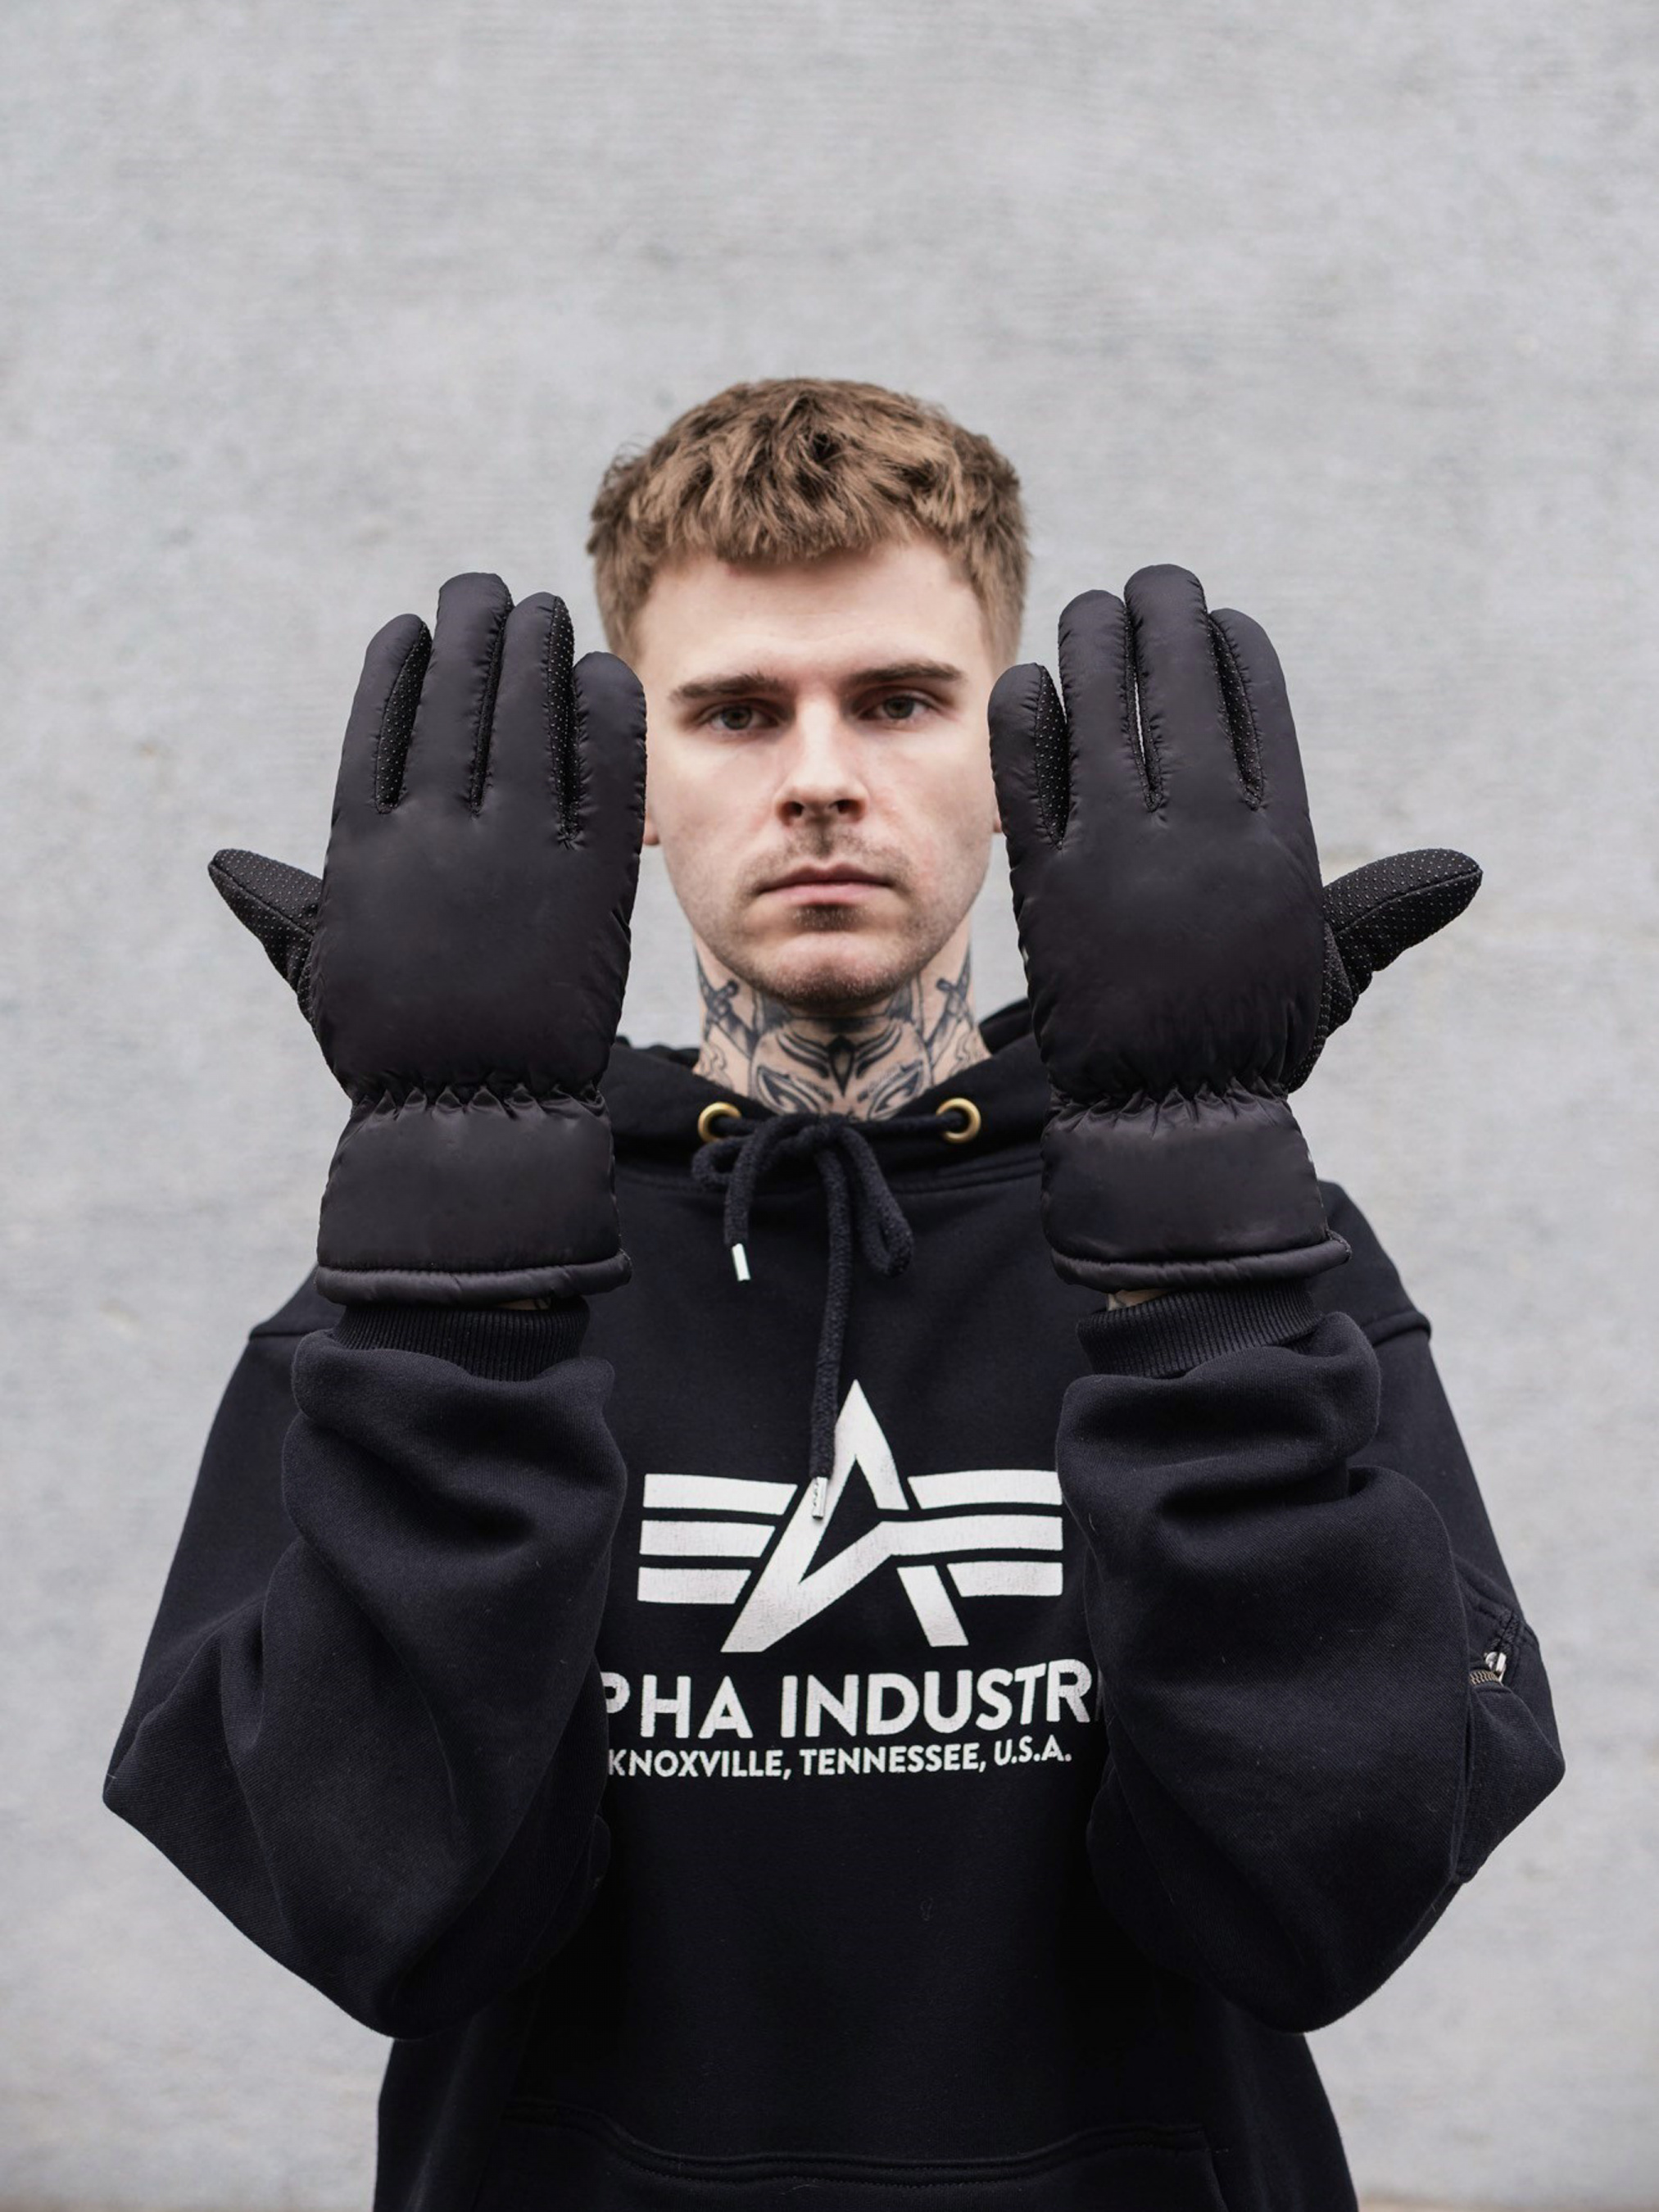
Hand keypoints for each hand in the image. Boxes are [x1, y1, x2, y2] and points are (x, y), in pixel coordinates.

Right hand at [210, 573, 646, 1303]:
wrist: (476, 1118)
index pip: (380, 729)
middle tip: (489, 588)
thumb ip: (281, 906)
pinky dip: (603, 716)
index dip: (399, 671)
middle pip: (459, 703)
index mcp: (364, 849)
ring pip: (528, 720)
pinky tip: (602, 672)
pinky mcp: (592, 880)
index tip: (413, 627)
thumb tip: (227, 866)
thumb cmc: (392, 1051)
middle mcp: (438, 834)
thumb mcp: (321, 971)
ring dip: (536, 652)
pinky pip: (604, 775)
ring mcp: (518, 851)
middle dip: (475, 634)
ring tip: (543, 609)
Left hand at [989, 564, 1478, 1289]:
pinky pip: (1029, 778)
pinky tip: (1030, 682)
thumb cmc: (1256, 1041)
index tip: (1218, 621)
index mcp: (1277, 844)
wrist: (1167, 1117)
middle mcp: (1200, 835)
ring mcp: (1119, 855)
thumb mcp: (1332, 969)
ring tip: (1092, 604)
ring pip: (1103, 715)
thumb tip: (1465, 872)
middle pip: (1180, 691)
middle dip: (1165, 618)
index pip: (1259, 711)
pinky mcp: (1047, 886)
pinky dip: (1028, 721)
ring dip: (1096, 643)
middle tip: (1151, 582)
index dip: (1233, 653)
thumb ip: (1384, 907)